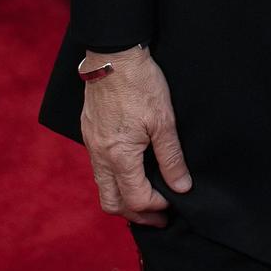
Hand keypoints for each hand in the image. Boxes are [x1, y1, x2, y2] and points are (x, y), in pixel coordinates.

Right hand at [78, 47, 191, 228]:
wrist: (113, 55)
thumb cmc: (140, 83)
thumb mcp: (164, 120)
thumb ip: (171, 157)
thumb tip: (181, 187)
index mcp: (119, 155)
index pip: (136, 199)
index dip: (157, 206)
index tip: (174, 201)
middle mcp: (99, 155)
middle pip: (112, 203)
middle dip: (136, 214)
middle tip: (159, 216)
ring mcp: (90, 145)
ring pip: (102, 187)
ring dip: (124, 198)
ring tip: (147, 197)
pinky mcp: (88, 132)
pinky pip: (98, 168)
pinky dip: (115, 179)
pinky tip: (131, 170)